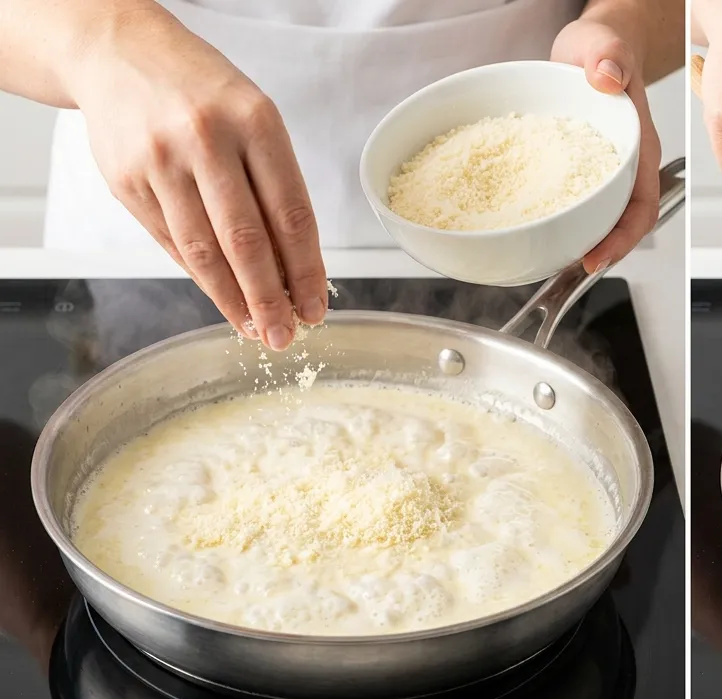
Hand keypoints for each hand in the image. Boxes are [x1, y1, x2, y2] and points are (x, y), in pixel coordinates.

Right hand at [68, 11, 327, 348]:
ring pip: (203, 251)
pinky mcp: (126, 182)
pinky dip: (200, 278)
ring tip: (256, 330)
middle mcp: (207, 141)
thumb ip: (275, 186)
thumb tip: (298, 267)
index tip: (317, 306)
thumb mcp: (255, 119)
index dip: (307, 269)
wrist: (120, 54)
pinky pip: (171, 243)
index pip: (291, 213)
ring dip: (233, 300)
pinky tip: (223, 298)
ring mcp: (160, 162)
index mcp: (255, 122)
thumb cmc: (204, 93)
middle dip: (271, 298)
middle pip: (246, 241)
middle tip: (287, 336)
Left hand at [552, 18, 662, 272]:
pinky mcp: (570, 173)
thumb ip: (609, 56)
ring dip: (575, 243)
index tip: (597, 256)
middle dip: (599, 253)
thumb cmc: (602, 49)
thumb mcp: (603, 45)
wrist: (590, 50)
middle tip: (567, 273)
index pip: (642, 206)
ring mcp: (596, 174)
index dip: (623, 238)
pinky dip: (551, 221)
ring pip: (594, 219)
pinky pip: (566, 203)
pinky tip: (527, 229)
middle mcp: (621, 168)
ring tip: (547, 263)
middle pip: (619, 224)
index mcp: (638, 148)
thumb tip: (606, 76)